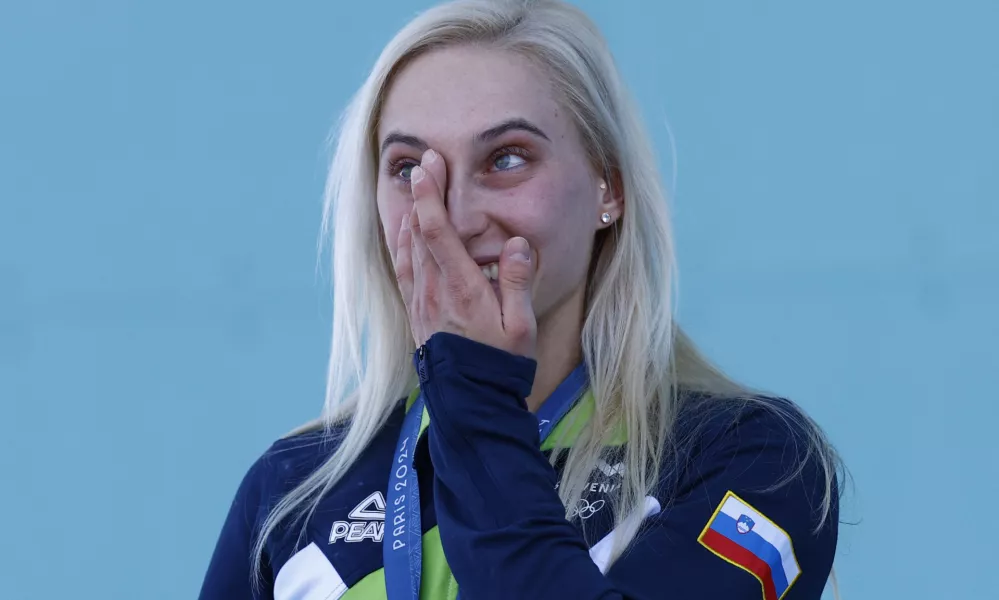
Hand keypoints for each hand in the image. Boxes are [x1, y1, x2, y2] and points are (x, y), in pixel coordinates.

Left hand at [394, 149, 536, 358]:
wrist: (472, 401)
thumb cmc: (502, 364)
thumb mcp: (522, 327)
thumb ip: (518, 283)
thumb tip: (517, 244)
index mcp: (462, 288)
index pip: (438, 232)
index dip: (431, 195)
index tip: (431, 166)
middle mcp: (435, 291)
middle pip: (419, 231)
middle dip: (422, 193)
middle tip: (427, 160)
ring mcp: (421, 303)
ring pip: (407, 248)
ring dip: (409, 213)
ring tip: (414, 184)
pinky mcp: (416, 313)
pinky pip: (402, 270)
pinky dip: (401, 243)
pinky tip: (404, 229)